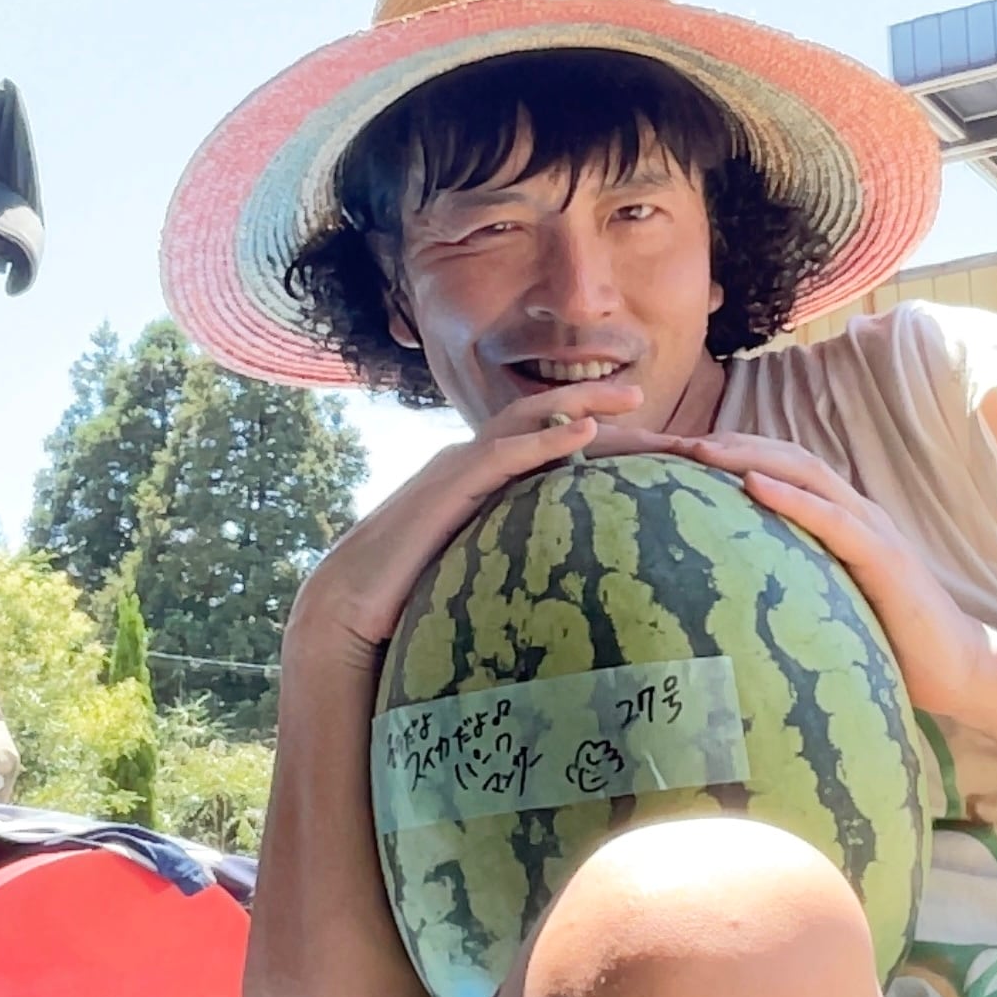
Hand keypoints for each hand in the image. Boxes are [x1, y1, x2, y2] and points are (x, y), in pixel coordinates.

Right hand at [288, 381, 645, 670]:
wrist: (351, 605)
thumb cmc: (413, 594)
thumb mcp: (479, 565)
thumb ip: (514, 555)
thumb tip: (559, 577)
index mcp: (484, 478)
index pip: (549, 443)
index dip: (599, 436)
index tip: (645, 434)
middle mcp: (474, 461)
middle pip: (546, 415)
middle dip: (599, 401)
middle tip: (644, 391)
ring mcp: (459, 468)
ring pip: (528, 419)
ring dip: (582, 402)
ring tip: (629, 396)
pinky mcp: (449, 486)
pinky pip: (503, 453)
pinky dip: (545, 438)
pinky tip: (584, 430)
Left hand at [613, 429, 995, 716]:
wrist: (958, 667)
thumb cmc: (888, 641)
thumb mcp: (828, 604)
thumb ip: (793, 584)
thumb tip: (732, 593)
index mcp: (841, 520)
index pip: (781, 471)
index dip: (733, 456)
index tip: (678, 456)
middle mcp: (856, 513)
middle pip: (787, 460)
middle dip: (731, 445)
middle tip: (675, 443)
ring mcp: (873, 531)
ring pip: (806, 476)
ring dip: (751, 458)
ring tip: (701, 451)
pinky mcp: (884, 558)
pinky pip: (833, 519)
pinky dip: (791, 498)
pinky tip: (754, 486)